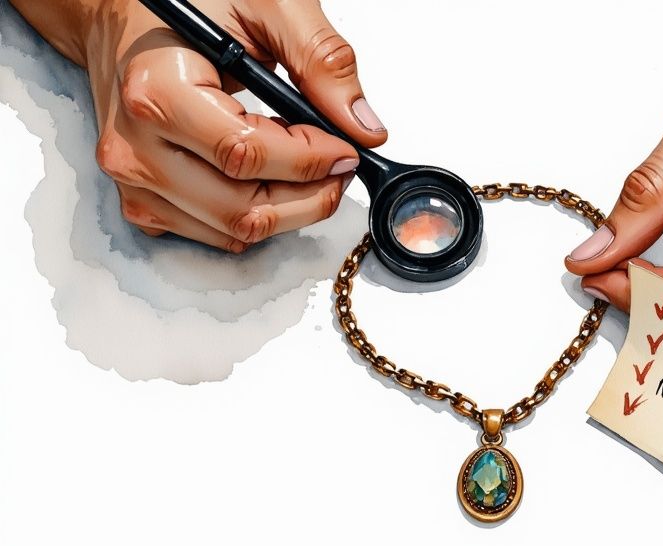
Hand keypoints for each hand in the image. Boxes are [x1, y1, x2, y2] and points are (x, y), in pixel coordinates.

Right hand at [12, 0, 386, 251]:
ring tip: (305, 165)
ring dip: (288, 209)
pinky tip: (268, 176)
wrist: (129, 20)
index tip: (346, 151)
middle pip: (242, 208)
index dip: (310, 161)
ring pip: (234, 231)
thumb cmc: (192, 5)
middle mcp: (135, 145)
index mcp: (156, 91)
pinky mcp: (144, 203)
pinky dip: (257, 215)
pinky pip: (217, 235)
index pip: (245, 154)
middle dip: (309, 195)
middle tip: (338, 167)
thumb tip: (363, 128)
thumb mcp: (269, 7)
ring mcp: (135, 182)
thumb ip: (321, 61)